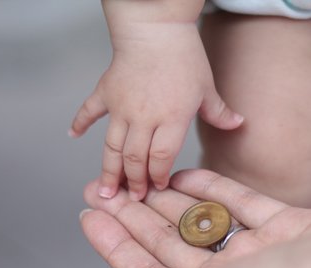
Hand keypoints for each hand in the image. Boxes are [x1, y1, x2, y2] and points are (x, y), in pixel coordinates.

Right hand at [71, 2, 242, 200]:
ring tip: (103, 191)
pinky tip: (73, 135)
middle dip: (134, 182)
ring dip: (108, 171)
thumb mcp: (206, 86)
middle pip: (135, 159)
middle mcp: (144, 118)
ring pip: (112, 147)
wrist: (156, 27)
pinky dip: (79, 123)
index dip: (158, 177)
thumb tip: (238, 124)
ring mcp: (121, 107)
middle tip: (132, 198)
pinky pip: (89, 111)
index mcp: (171, 118)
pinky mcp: (106, 93)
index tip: (157, 189)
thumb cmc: (184, 56)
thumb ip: (219, 111)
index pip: (162, 158)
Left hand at [81, 169, 310, 267]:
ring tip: (138, 177)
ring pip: (201, 222)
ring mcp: (260, 253)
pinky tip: (186, 175)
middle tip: (104, 188)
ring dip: (167, 200)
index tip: (90, 215)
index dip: (114, 245)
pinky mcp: (285, 227)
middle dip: (134, 217)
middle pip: (169, 245)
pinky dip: (212, 188)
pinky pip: (238, 204)